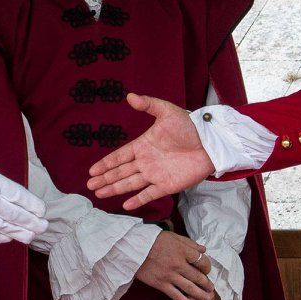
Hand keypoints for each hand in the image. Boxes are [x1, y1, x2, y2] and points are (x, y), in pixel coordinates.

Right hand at [0, 116, 46, 244]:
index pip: (19, 195)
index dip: (32, 204)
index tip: (43, 210)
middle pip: (17, 215)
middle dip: (32, 222)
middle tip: (45, 227)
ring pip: (6, 227)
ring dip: (21, 232)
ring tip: (33, 236)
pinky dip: (0, 237)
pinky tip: (7, 239)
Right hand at [86, 94, 213, 210]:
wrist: (210, 142)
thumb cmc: (189, 125)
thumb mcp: (167, 112)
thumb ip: (148, 105)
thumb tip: (130, 95)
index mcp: (143, 145)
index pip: (120, 156)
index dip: (106, 163)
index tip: (92, 170)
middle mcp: (146, 162)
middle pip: (121, 172)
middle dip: (105, 178)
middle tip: (90, 185)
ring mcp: (156, 174)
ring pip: (130, 183)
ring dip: (115, 189)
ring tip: (99, 194)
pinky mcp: (168, 185)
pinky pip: (150, 193)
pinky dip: (138, 199)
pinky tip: (126, 204)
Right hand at [136, 230, 213, 299]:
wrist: (133, 247)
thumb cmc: (154, 240)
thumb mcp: (174, 236)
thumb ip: (190, 243)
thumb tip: (204, 249)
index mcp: (183, 250)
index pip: (202, 261)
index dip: (207, 267)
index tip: (207, 270)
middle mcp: (179, 264)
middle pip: (198, 276)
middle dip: (207, 284)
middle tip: (211, 288)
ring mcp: (170, 275)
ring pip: (190, 288)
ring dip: (200, 294)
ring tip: (206, 298)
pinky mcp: (160, 284)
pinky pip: (176, 295)